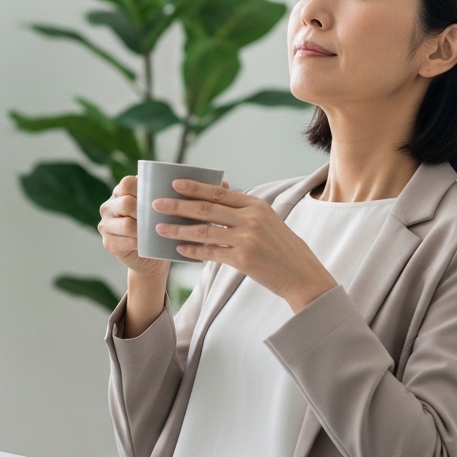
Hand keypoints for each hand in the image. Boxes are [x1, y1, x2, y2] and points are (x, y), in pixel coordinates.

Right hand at [98, 175, 169, 279]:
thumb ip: (159, 195)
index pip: (127, 184)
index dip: (143, 190)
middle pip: (126, 203)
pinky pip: (126, 242)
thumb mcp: (157, 208)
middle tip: (160, 218)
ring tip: (155, 232)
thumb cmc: (156, 226)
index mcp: (119, 193)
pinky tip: (147, 244)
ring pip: (127, 224)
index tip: (158, 199)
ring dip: (143, 230)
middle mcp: (108, 207)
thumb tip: (177, 184)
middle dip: (144, 211)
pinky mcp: (108, 243)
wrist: (151, 256)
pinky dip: (139, 243)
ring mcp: (106, 225)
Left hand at [153, 180, 337, 312]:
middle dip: (178, 206)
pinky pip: (211, 253)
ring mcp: (247, 239)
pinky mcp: (243, 259)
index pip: (219, 192)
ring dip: (179, 230)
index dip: (194, 187)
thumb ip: (241, 206)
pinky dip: (194, 251)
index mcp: (256, 204)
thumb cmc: (280, 245)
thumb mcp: (266, 218)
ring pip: (205, 231)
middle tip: (156, 204)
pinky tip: (179, 250)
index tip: (173, 183)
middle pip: (207, 209)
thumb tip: (217, 187)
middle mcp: (251, 218)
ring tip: (160, 229)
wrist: (300, 273)